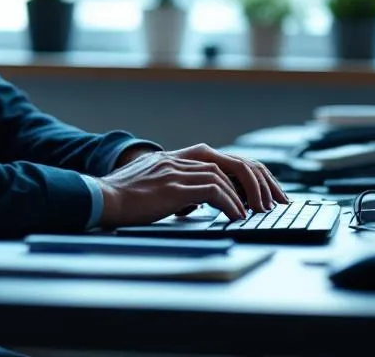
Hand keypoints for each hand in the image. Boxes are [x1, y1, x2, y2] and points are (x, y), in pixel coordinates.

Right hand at [97, 143, 288, 227]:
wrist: (100, 199)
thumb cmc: (124, 199)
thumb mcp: (155, 187)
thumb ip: (177, 188)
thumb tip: (196, 203)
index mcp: (176, 158)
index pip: (223, 159)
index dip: (248, 173)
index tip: (265, 192)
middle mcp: (179, 159)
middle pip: (231, 161)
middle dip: (259, 180)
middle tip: (275, 201)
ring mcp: (176, 170)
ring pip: (224, 174)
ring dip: (246, 195)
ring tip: (257, 212)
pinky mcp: (172, 186)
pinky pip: (212, 190)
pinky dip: (229, 203)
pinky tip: (236, 216)